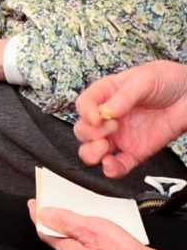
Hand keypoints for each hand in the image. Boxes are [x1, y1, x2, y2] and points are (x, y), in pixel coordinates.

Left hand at [32, 205, 186, 249]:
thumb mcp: (91, 230)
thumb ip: (65, 221)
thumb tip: (42, 213)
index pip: (44, 231)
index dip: (37, 214)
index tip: (34, 201)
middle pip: (59, 235)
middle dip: (54, 218)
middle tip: (53, 202)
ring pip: (77, 240)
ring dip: (74, 225)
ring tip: (75, 210)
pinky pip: (94, 245)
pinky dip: (92, 233)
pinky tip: (99, 225)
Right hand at [75, 61, 186, 177]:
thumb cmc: (166, 80)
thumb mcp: (143, 80)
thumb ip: (124, 97)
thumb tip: (105, 113)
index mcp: (105, 95)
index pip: (84, 105)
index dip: (85, 113)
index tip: (96, 117)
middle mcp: (109, 117)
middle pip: (83, 130)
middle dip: (89, 133)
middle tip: (111, 127)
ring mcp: (121, 136)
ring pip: (93, 150)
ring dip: (91, 153)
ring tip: (104, 149)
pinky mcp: (136, 152)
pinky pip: (119, 165)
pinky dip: (111, 169)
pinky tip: (111, 166)